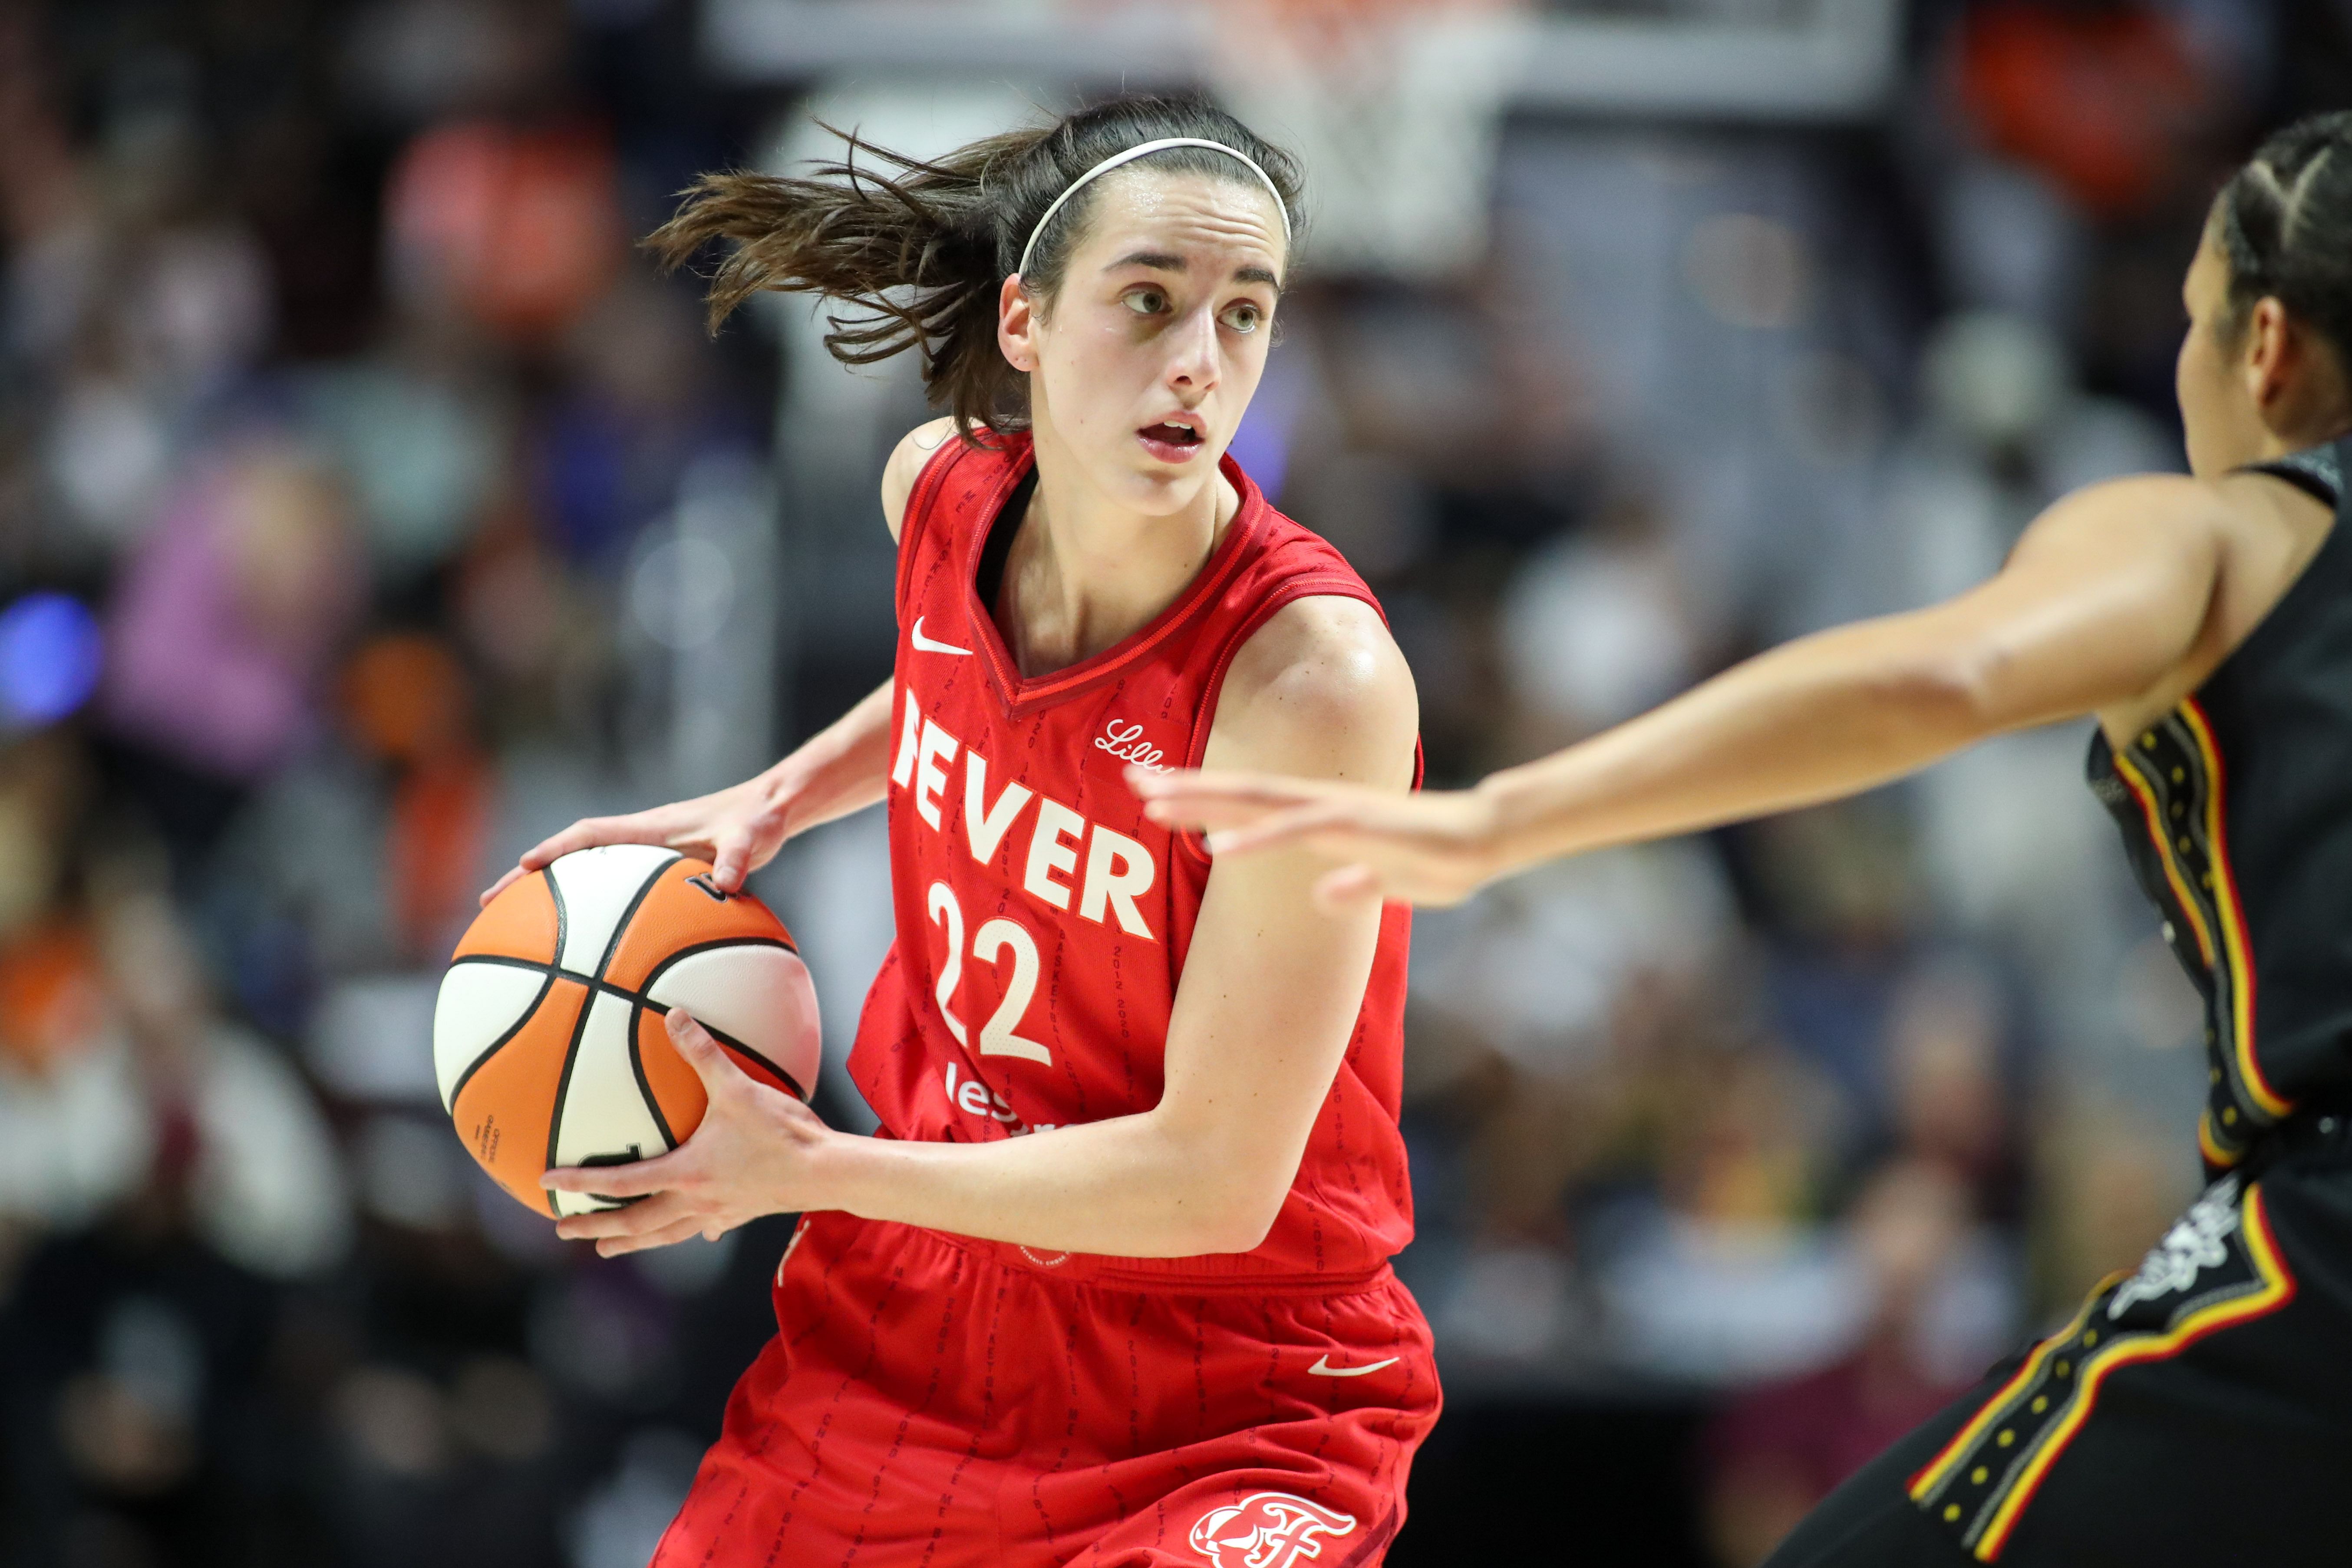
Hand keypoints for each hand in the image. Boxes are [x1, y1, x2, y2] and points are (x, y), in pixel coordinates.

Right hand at [481, 774, 788, 905]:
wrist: (772, 809)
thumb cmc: (759, 820)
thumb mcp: (753, 837)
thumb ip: (739, 857)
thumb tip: (727, 882)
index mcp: (652, 828)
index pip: (591, 835)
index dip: (557, 848)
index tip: (523, 866)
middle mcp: (642, 838)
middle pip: (573, 858)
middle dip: (530, 877)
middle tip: (491, 903)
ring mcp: (648, 854)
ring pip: (587, 875)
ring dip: (552, 897)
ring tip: (516, 931)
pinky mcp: (661, 870)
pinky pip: (614, 891)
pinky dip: (593, 912)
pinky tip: (588, 948)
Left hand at [543, 1008, 831, 1255]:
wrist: (828, 1172)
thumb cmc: (783, 1133)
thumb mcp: (738, 1088)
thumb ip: (702, 1053)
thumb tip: (674, 1015)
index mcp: (686, 1172)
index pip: (621, 1182)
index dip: (582, 1182)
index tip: (550, 1182)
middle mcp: (695, 1199)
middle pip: (634, 1223)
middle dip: (595, 1227)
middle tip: (563, 1229)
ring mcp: (718, 1212)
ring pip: (663, 1235)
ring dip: (632, 1241)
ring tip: (608, 1248)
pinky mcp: (741, 1214)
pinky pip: (705, 1228)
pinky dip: (690, 1232)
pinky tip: (697, 1232)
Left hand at [1130, 767, 1505, 909]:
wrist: (1491, 838)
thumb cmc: (1443, 857)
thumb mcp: (1392, 883)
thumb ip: (1356, 885)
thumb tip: (1322, 895)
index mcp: (1323, 816)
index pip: (1250, 801)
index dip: (1201, 796)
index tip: (1154, 791)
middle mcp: (1322, 805)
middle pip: (1240, 791)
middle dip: (1185, 788)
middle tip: (1132, 779)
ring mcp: (1338, 813)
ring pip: (1258, 802)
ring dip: (1204, 803)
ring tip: (1154, 805)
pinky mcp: (1359, 828)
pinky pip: (1297, 832)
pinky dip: (1255, 838)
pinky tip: (1217, 844)